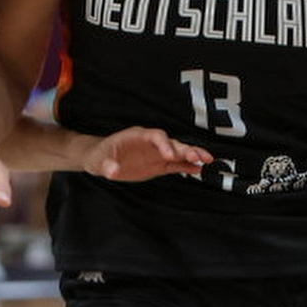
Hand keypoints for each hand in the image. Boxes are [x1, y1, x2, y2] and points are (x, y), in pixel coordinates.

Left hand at [83, 127, 211, 182]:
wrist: (101, 160)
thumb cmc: (99, 157)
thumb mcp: (99, 162)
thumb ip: (107, 166)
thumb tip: (112, 170)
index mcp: (137, 136)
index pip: (156, 136)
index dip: (164, 144)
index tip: (170, 156)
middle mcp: (151, 143)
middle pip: (172, 142)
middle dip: (185, 148)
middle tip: (198, 156)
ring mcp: (156, 153)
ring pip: (178, 152)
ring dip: (192, 155)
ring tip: (208, 160)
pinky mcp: (158, 165)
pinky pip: (175, 165)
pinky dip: (187, 167)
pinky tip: (199, 170)